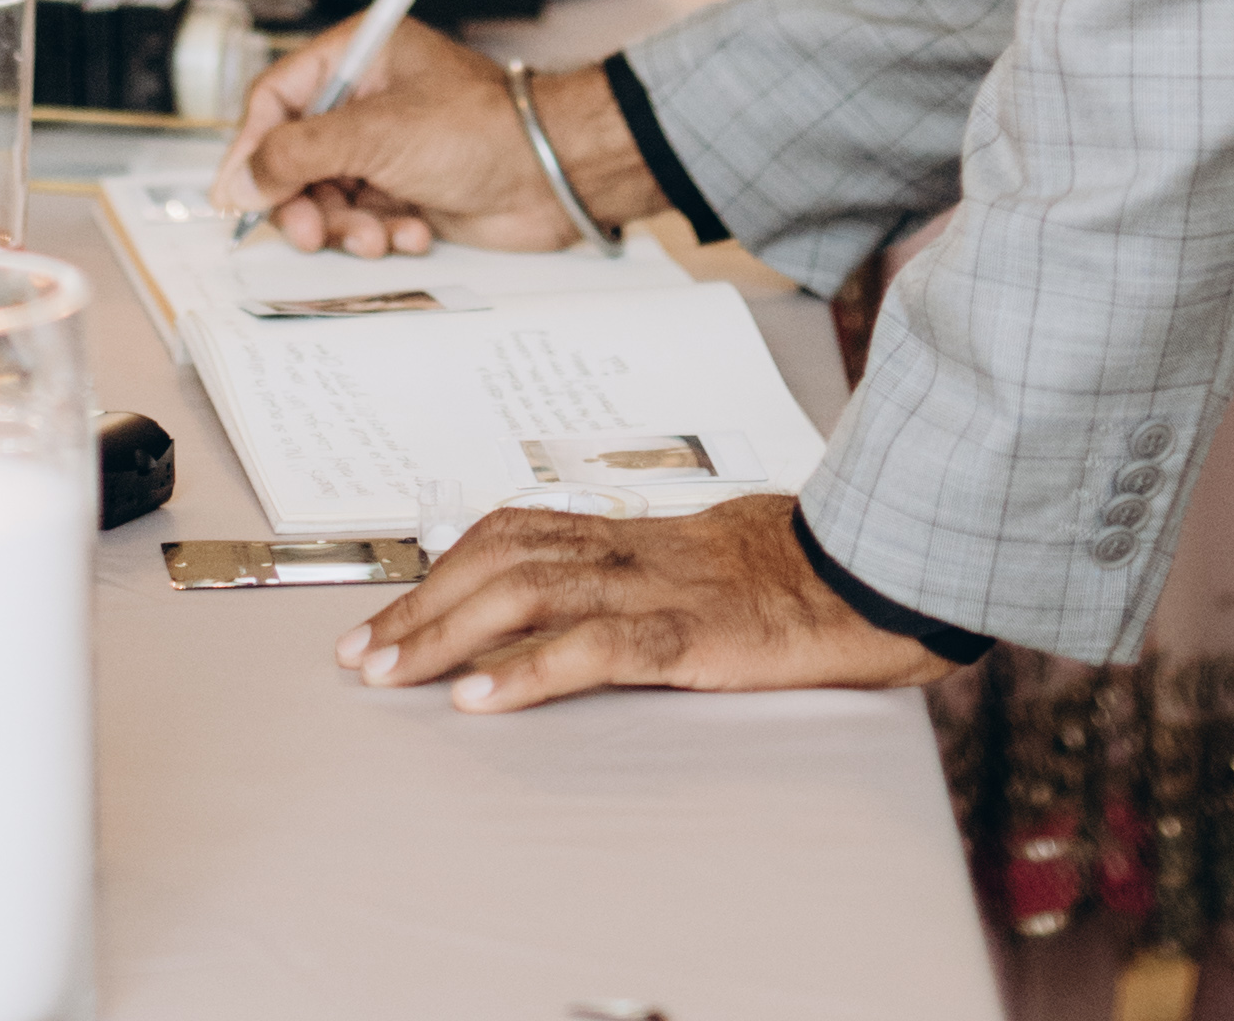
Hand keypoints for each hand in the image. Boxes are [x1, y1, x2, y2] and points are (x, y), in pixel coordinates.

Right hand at [212, 22, 649, 256]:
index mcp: (359, 56)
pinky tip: (414, 232)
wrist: (553, 175)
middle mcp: (368, 99)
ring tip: (377, 236)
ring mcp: (387, 147)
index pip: (277, 98)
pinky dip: (381, 233)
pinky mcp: (408, 189)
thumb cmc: (478, 130)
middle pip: (296, 156)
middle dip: (303, 201)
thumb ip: (296, 155)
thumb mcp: (375, 134)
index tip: (239, 195)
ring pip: (328, 196)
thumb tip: (239, 181)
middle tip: (312, 234)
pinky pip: (364, 219)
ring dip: (345, 225)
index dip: (253, 147)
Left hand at [333, 491, 956, 710]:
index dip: (441, 570)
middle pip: (498, 557)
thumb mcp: (696, 565)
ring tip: (394, 675)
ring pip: (527, 591)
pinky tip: (483, 701)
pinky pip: (595, 646)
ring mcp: (657, 586)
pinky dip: (530, 672)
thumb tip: (565, 602)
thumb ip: (633, 574)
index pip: (510, 532)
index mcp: (627, 533)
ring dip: (448, 635)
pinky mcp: (691, 633)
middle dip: (420, 608)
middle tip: (360, 655)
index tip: (387, 616)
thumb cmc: (789, 573)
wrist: (872, 571)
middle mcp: (628, 548)